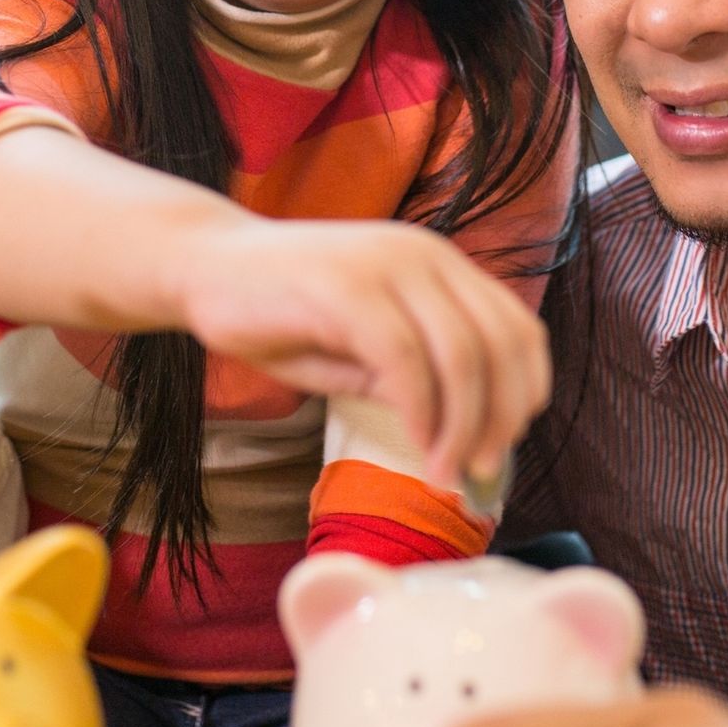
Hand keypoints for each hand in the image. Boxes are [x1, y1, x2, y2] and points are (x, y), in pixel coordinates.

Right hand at [170, 218, 549, 485]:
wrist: (202, 266)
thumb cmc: (281, 313)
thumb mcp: (362, 349)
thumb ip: (414, 376)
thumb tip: (468, 434)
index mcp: (438, 264)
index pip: (518, 327)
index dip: (525, 392)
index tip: (505, 446)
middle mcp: (424, 255)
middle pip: (502, 343)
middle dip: (501, 418)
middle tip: (482, 471)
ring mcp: (386, 265)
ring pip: (463, 352)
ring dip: (464, 425)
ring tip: (447, 471)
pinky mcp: (346, 287)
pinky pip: (406, 359)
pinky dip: (421, 412)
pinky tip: (415, 444)